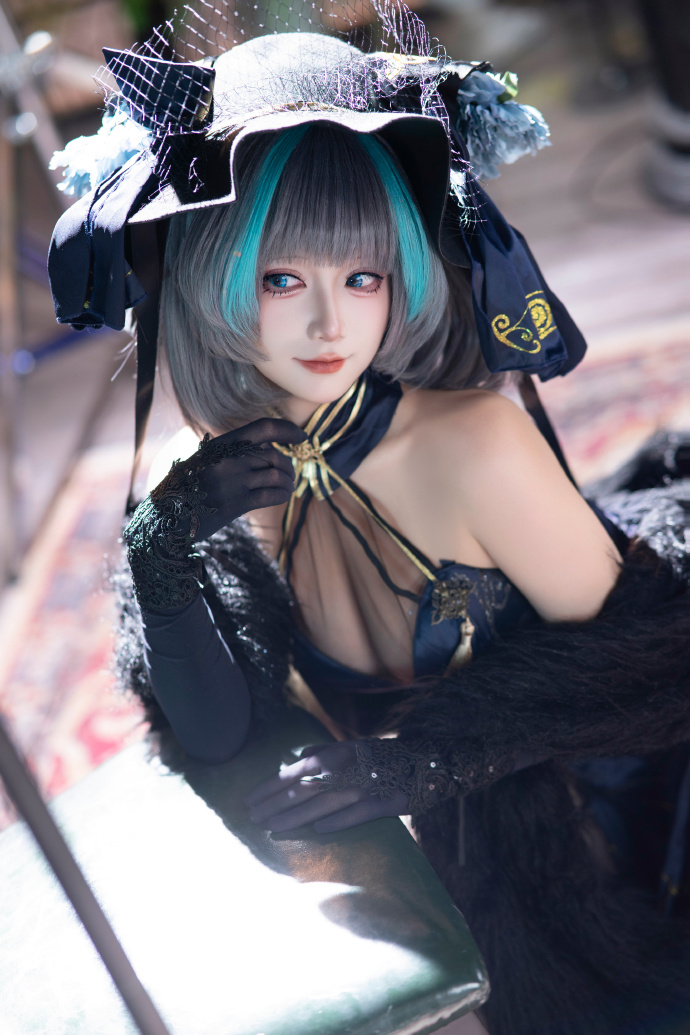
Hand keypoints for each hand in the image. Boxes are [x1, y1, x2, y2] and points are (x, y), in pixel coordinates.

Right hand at [125, 418, 305, 611]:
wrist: (166, 519)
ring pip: (277, 475)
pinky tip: (283, 495)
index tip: (302, 436)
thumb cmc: (187, 490)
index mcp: (220, 444)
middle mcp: (227, 459)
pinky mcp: (236, 504)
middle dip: (288, 465)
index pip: (264, 427)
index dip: (287, 429)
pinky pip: (272, 495)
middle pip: (274, 455)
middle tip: (289, 473)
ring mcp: (232, 481)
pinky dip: (283, 494)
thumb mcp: (204, 461)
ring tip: (287, 486)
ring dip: (288, 481)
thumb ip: (231, 452)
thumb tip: (269, 448)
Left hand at [245, 741, 409, 833]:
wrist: (424, 760)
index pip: (293, 773)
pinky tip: (318, 831)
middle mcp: (345, 770)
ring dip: (295, 818)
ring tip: (272, 828)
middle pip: (302, 791)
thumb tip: (300, 758)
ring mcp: (364, 787)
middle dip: (274, 806)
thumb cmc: (382, 755)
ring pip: (322, 805)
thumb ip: (324, 752)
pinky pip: (356, 814)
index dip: (270, 787)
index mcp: (334, 755)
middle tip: (252, 819)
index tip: (249, 800)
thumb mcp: (352, 746)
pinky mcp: (383, 803)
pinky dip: (338, 822)